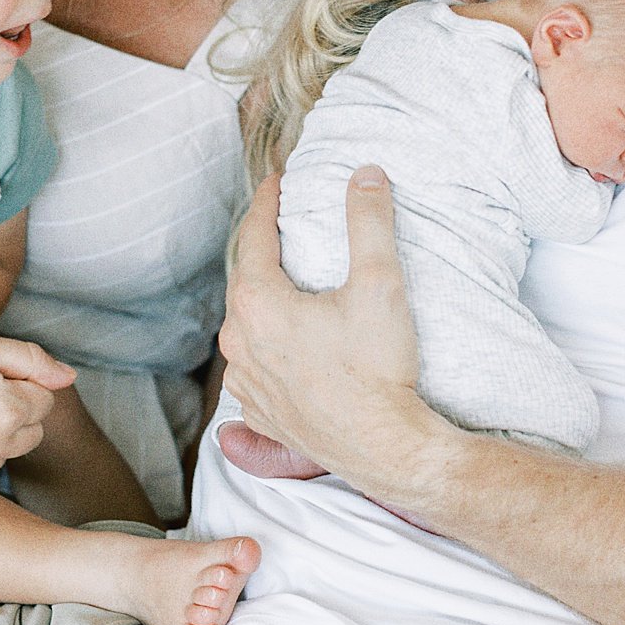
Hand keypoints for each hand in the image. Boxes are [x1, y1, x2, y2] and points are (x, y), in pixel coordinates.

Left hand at [218, 167, 433, 490]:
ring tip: (283, 284)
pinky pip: (252, 367)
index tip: (276, 180)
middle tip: (278, 226)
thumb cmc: (378, 370)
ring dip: (261, 301)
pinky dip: (264, 346)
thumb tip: (366, 174)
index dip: (265, 202)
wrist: (385, 449)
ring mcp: (246, 382)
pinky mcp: (261, 412)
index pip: (253, 236)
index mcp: (258, 304)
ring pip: (244, 326)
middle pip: (245, 280)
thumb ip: (369, 222)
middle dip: (261, 250)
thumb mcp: (380, 284)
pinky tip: (281, 345)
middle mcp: (239, 342)